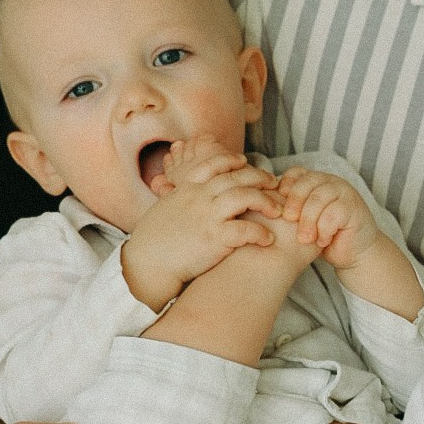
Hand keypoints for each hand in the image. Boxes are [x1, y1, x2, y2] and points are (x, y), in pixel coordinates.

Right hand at [122, 140, 281, 309]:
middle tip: (274, 183)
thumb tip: (180, 195)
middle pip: (237, 177)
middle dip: (259, 177)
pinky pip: (246, 230)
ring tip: (277, 211)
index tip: (244, 162)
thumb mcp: (164, 208)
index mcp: (187, 189)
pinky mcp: (215, 238)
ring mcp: (208, 216)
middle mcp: (199, 197)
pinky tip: (268, 240)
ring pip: (245, 197)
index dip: (231, 160)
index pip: (213, 164)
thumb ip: (177, 198)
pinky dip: (260, 233)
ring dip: (265, 201)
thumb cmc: (153, 241)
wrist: (146, 264)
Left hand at [275, 166, 380, 270]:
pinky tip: (323, 241)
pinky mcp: (353, 207)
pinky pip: (332, 214)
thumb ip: (291, 210)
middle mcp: (331, 182)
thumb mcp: (304, 222)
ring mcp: (344, 193)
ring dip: (308, 221)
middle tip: (288, 222)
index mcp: (317, 181)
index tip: (278, 206)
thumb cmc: (325, 236)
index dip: (285, 186)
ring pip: (318, 199)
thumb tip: (265, 206)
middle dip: (294, 203)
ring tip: (305, 239)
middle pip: (306, 183)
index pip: (296, 173)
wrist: (354, 252)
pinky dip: (324, 230)